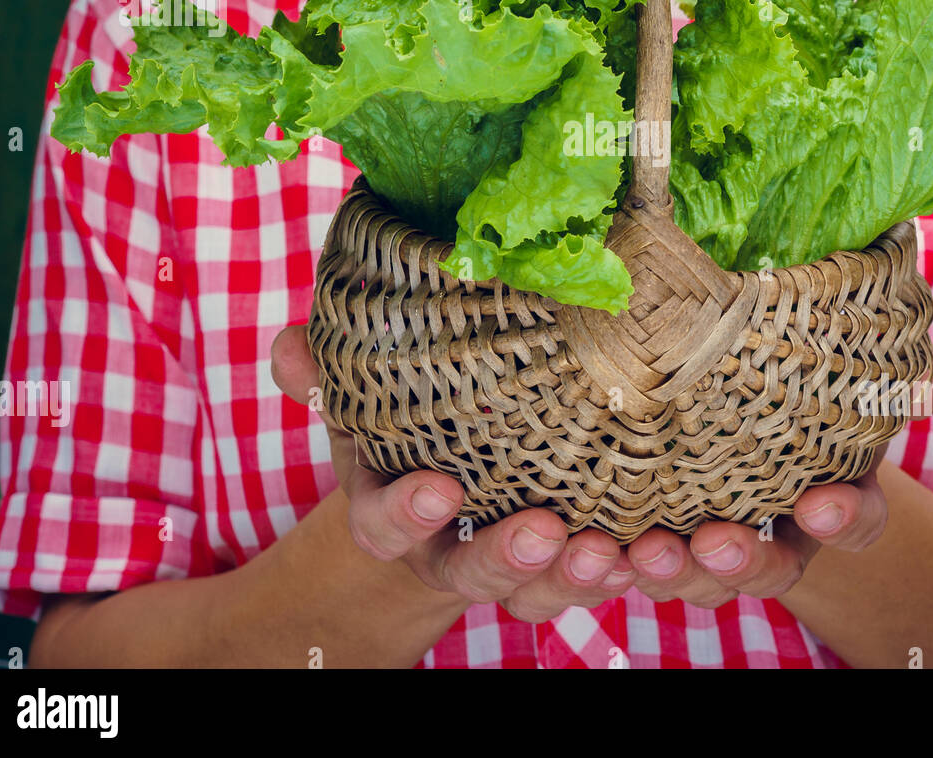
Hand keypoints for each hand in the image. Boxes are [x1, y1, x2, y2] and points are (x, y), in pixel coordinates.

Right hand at [271, 323, 637, 621]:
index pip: (385, 527)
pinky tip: (642, 556)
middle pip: (468, 571)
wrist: (442, 469)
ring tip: (605, 550)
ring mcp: (505, 559)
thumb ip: (328, 377)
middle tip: (542, 531)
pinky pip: (584, 577)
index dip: (407, 515)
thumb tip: (289, 345)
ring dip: (569, 575)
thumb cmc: (403, 423)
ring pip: (534, 588)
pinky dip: (615, 571)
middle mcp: (446, 548)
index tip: (441, 489)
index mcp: (392, 509)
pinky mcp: (557, 560)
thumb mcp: (364, 398)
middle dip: (503, 559)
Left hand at [624, 346, 932, 606]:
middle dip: (740, 562)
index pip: (852, 520)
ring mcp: (700, 541)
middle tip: (714, 541)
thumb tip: (931, 369)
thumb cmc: (775, 372)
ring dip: (665, 571)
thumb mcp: (827, 363)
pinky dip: (595, 570)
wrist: (701, 391)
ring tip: (637, 551)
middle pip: (764, 568)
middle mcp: (766, 533)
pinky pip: (614, 569)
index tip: (822, 505)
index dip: (845, 519)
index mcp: (823, 493)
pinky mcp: (632, 535)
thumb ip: (879, 366)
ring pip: (690, 579)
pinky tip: (577, 547)